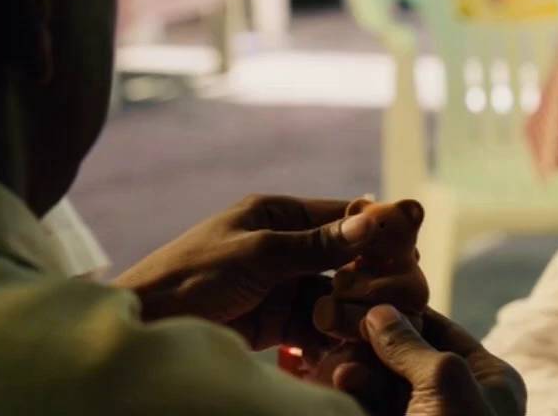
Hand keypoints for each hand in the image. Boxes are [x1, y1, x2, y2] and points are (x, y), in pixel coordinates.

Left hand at [113, 195, 374, 349]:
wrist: (147, 328)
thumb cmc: (190, 276)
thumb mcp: (257, 255)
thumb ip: (316, 244)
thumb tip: (370, 221)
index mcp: (276, 215)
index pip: (341, 214)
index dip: (376, 228)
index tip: (410, 244)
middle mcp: (284, 245)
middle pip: (345, 256)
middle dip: (370, 272)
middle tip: (395, 291)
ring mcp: (282, 284)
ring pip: (337, 293)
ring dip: (354, 308)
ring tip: (373, 322)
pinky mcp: (277, 321)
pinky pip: (318, 323)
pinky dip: (335, 333)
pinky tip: (351, 343)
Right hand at [353, 305, 525, 415]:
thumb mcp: (444, 382)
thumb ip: (410, 345)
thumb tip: (380, 312)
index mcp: (488, 378)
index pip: (441, 329)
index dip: (405, 311)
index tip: (365, 295)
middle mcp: (457, 397)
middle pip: (407, 353)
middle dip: (373, 342)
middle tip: (340, 327)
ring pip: (382, 381)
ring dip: (358, 368)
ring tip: (339, 364)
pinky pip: (368, 406)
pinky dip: (352, 392)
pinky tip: (336, 381)